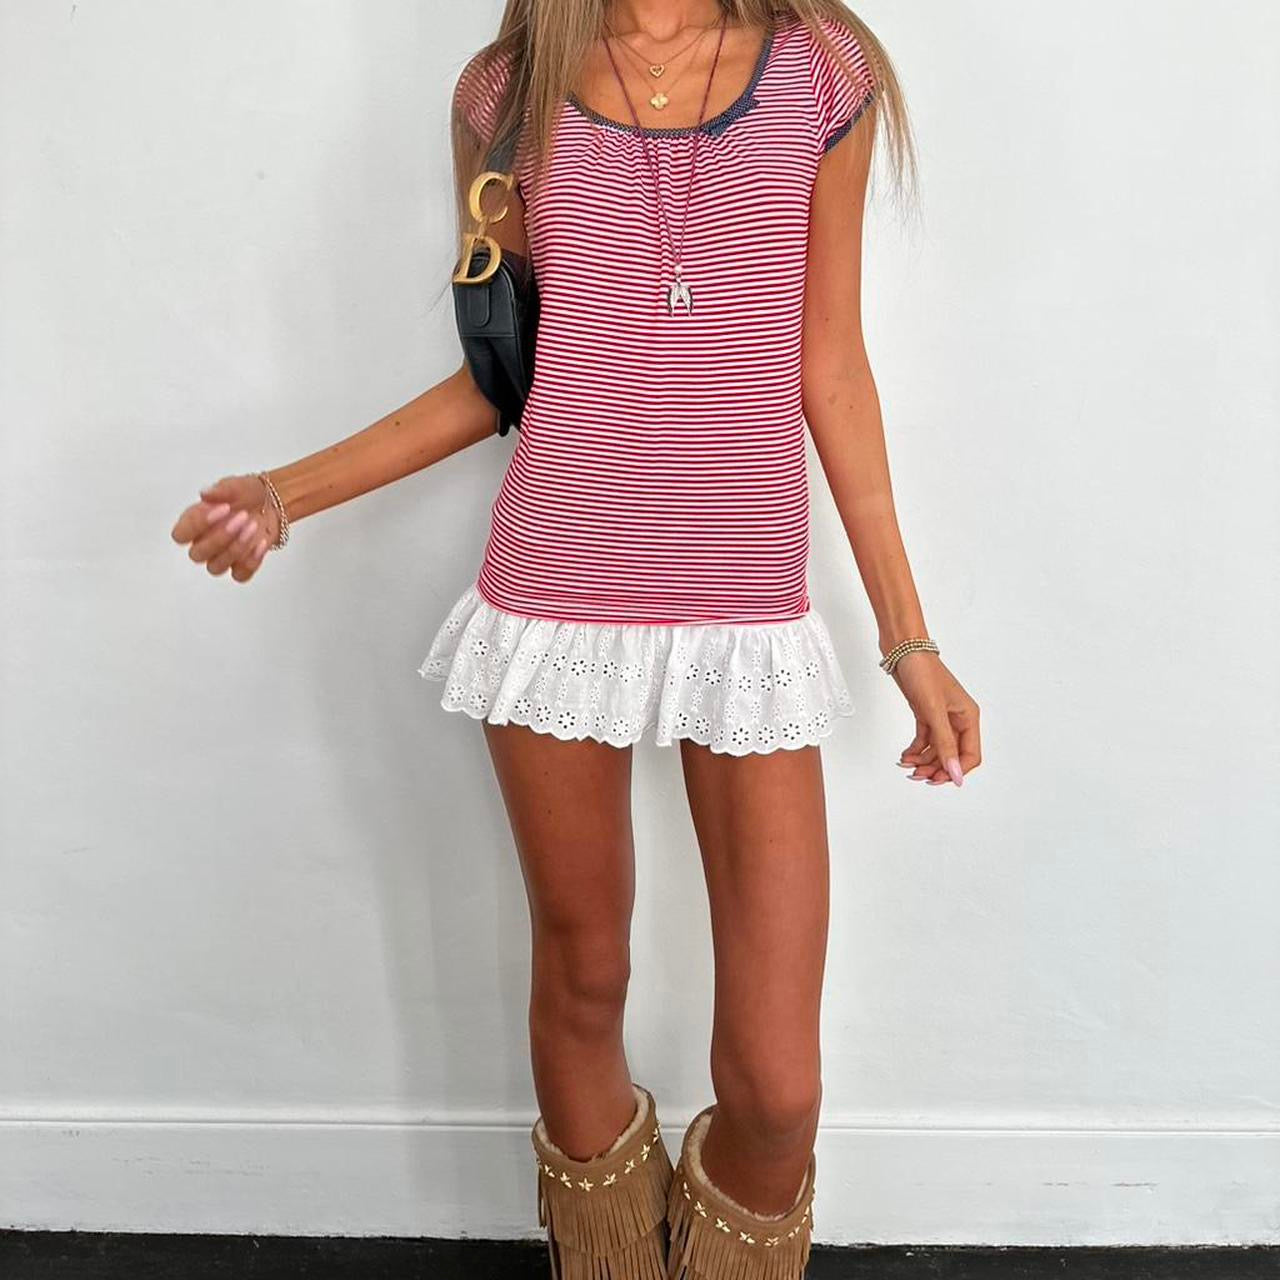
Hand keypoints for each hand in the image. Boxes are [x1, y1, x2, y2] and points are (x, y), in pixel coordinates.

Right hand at [170, 473, 278, 582]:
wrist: (272, 503)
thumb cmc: (246, 494)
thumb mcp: (235, 486)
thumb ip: (221, 490)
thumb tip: (205, 493)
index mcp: (193, 524)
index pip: (181, 534)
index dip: (198, 524)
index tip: (223, 508)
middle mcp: (203, 544)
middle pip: (197, 554)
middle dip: (220, 537)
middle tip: (241, 517)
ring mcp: (221, 557)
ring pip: (216, 567)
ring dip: (235, 549)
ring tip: (253, 526)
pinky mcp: (241, 566)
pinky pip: (240, 575)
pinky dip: (252, 561)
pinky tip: (261, 542)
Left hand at [890, 651, 980, 786]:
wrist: (902, 650)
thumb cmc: (922, 672)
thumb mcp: (934, 712)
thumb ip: (944, 744)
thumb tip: (955, 773)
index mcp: (968, 717)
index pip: (971, 755)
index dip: (956, 770)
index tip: (938, 779)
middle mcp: (957, 719)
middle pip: (952, 755)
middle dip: (936, 767)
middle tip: (918, 775)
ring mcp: (941, 717)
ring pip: (937, 749)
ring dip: (923, 760)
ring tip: (908, 765)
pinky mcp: (925, 713)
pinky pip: (925, 739)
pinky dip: (915, 749)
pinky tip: (905, 755)